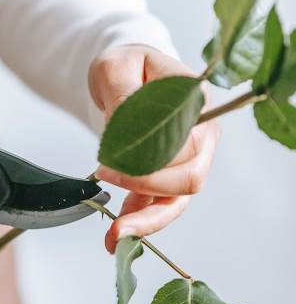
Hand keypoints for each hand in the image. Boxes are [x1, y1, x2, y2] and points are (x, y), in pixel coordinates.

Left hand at [88, 45, 219, 253]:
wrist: (125, 75)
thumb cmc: (125, 66)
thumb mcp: (116, 68)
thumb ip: (124, 96)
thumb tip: (125, 128)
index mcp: (196, 104)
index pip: (187, 144)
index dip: (149, 160)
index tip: (106, 162)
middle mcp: (202, 136)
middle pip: (188, 178)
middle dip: (145, 189)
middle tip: (102, 180)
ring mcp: (188, 160)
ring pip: (177, 200)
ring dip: (146, 222)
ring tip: (114, 237)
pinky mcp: (168, 177)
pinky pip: (160, 207)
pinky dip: (140, 222)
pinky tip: (116, 232)